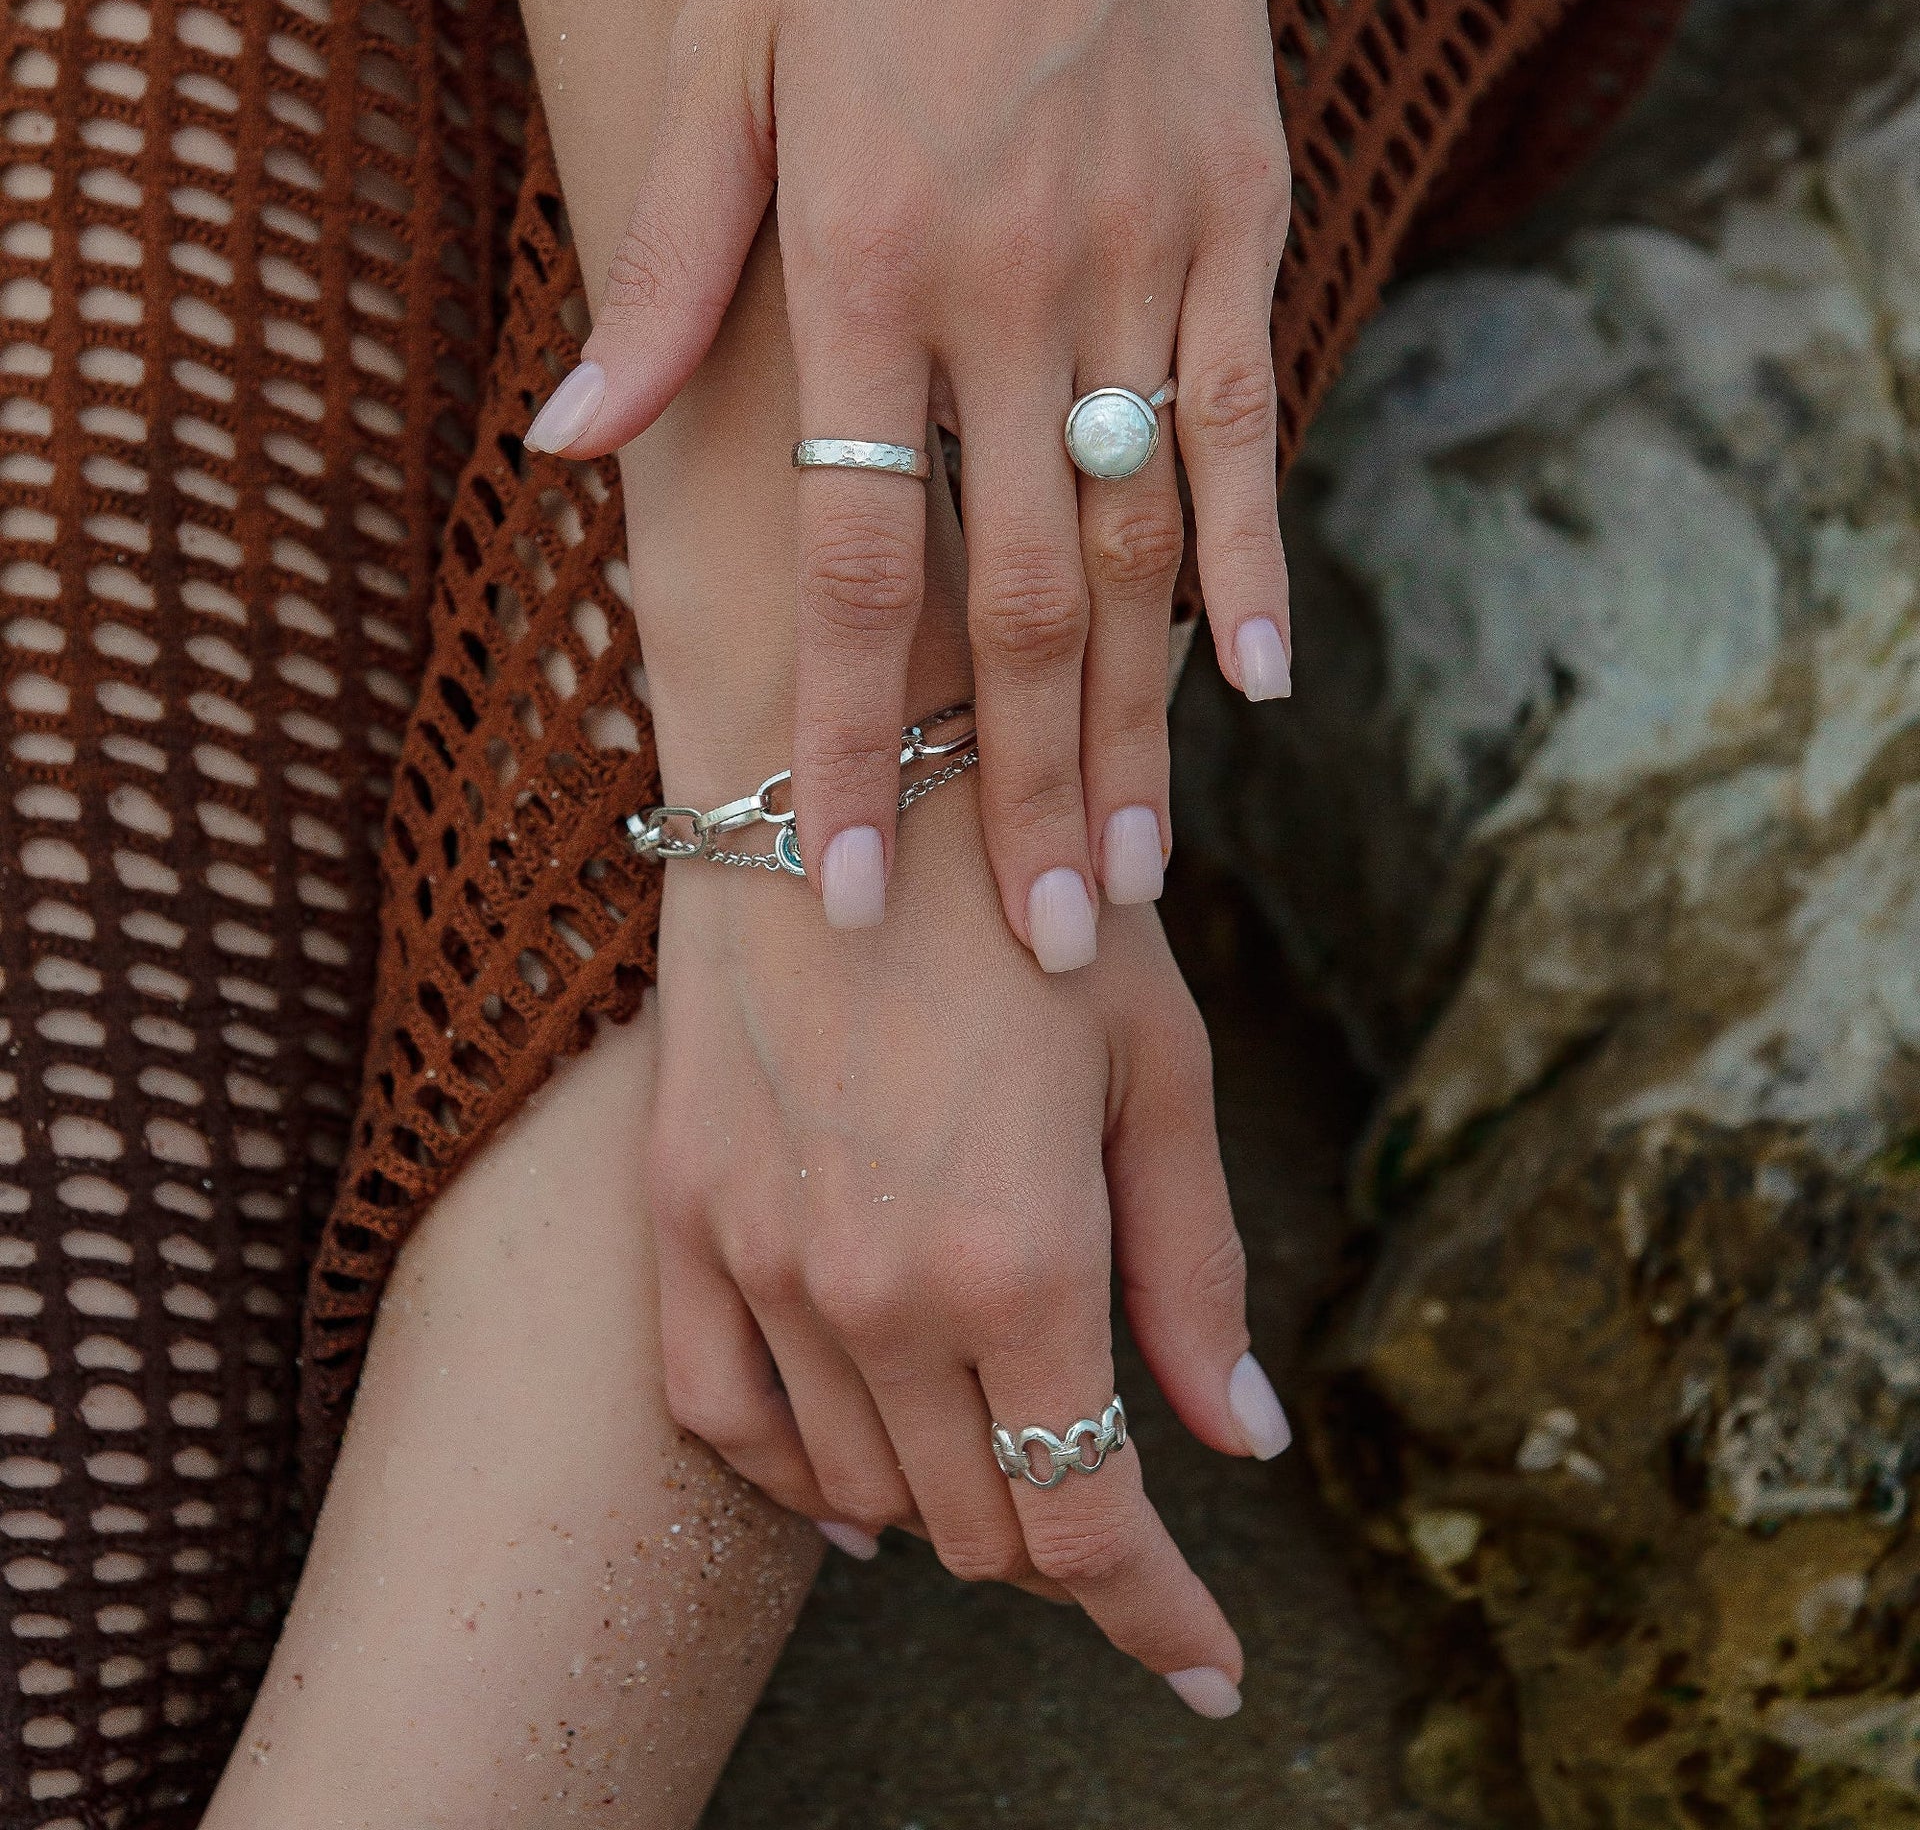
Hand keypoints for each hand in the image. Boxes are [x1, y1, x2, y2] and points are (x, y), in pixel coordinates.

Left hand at [527, 0, 1292, 967]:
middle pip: (1014, 598)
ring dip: (1141, 724)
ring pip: (1139, 542)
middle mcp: (1003, 292)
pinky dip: (1259, 558)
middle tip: (1040, 949)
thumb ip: (664, 272)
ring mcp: (1133, 265)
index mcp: (860, 269)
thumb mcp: (722, 65)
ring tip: (1137, 875)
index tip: (844, 888)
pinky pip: (1244, 420)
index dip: (853, 740)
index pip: (856, 562)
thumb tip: (570, 443)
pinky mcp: (1236, 228)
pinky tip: (1263, 689)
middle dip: (1020, 790)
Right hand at [641, 770, 1290, 1707]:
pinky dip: (800, 1482)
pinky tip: (854, 1488)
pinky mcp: (679, 1220)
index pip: (1088, 1517)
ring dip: (953, 1513)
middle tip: (1122, 1525)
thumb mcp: (1154, 1068)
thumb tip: (1233, 1442)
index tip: (1207, 1665)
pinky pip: (724, 1419)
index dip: (1158, 1616)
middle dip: (1070, 1549)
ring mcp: (757, 1262)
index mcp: (1019, 1257)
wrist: (839, 773)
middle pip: (980, 1522)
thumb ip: (1193, 1272)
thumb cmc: (1029, 902)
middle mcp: (874, 1290)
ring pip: (862, 1492)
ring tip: (1010, 1473)